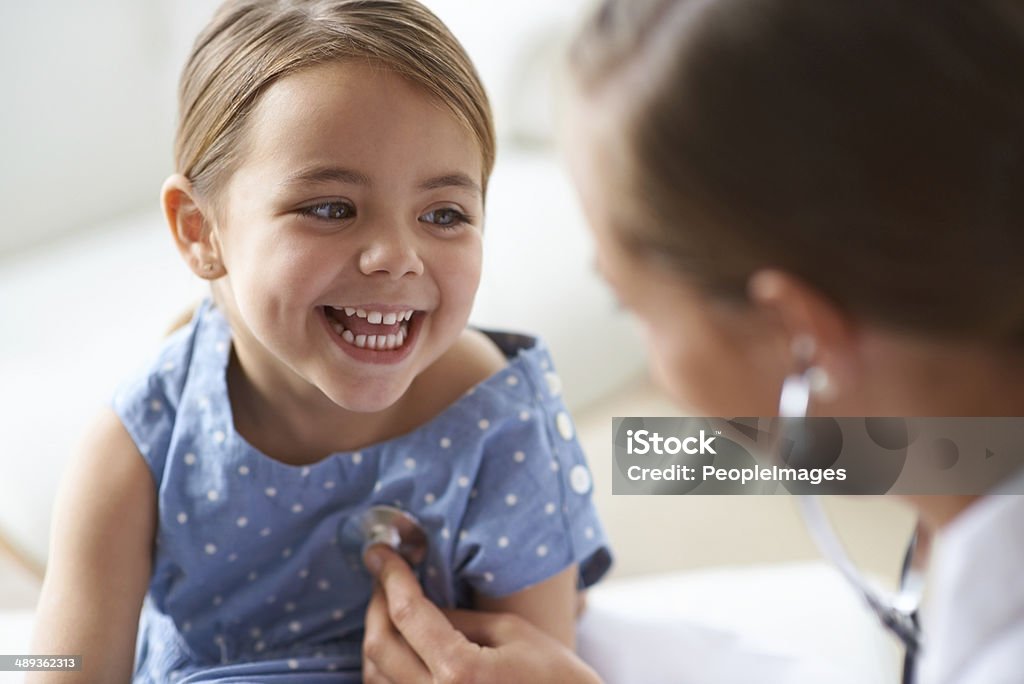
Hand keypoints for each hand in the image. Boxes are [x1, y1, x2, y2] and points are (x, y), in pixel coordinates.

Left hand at [362, 545, 601, 683]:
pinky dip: (386, 667)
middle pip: (379, 645)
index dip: (390, 576)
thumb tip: (417, 602)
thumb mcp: (510, 631)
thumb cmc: (553, 677)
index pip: (407, 614)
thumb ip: (457, 617)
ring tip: (391, 608)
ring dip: (377, 636)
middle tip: (385, 578)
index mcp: (459, 672)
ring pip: (374, 675)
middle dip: (376, 604)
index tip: (380, 553)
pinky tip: (402, 645)